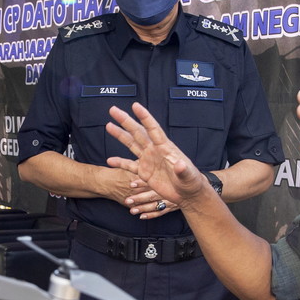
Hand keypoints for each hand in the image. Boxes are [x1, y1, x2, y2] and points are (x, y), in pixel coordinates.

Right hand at [106, 102, 210, 216]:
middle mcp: (154, 150)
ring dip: (120, 135)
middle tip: (113, 109)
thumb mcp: (189, 176)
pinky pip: (129, 165)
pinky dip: (119, 163)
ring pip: (131, 144)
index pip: (153, 129)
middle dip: (126, 121)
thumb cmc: (191, 182)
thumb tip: (180, 165)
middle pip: (137, 132)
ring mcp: (148, 160)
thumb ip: (183, 170)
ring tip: (108, 125)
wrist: (187, 193)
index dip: (144, 117)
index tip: (135, 106)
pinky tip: (110, 160)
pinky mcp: (144, 172)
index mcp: (165, 147)